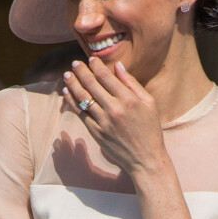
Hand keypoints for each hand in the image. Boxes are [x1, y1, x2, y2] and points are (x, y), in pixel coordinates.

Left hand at [62, 58, 167, 175]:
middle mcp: (114, 109)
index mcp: (129, 100)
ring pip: (83, 98)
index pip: (107, 77)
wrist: (145, 159)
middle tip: (74, 64)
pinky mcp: (96, 132)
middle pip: (92, 85)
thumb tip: (118, 66)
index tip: (90, 59)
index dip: (96, 66)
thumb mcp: (149, 104)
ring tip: (67, 75)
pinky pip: (80, 113)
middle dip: (81, 72)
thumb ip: (132, 84)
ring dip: (73, 84)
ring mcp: (103, 122)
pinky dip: (72, 102)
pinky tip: (67, 93)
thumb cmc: (150, 130)